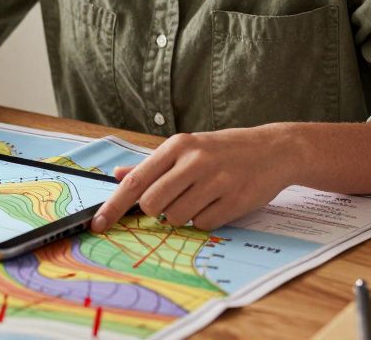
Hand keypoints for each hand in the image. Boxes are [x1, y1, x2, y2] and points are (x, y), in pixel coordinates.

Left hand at [91, 126, 293, 231]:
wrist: (273, 150)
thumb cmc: (223, 150)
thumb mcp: (187, 148)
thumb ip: (151, 164)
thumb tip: (117, 175)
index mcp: (177, 146)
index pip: (135, 181)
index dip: (113, 206)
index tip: (97, 224)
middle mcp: (194, 161)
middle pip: (152, 204)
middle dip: (157, 210)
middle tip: (174, 199)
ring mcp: (216, 181)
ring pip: (176, 218)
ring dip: (183, 215)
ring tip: (201, 196)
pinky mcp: (235, 200)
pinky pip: (203, 225)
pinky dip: (206, 220)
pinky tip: (218, 202)